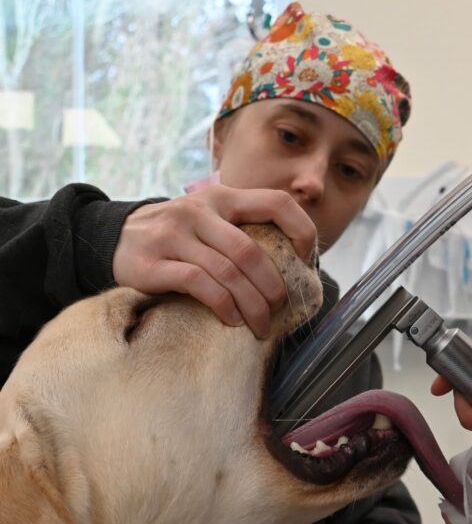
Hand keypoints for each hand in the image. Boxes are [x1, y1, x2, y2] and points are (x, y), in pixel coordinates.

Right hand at [113, 186, 317, 337]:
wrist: (112, 238)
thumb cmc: (175, 237)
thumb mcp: (207, 220)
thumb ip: (240, 230)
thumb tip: (291, 267)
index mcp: (221, 198)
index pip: (275, 203)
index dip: (301, 229)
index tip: (307, 259)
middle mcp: (198, 211)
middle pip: (250, 252)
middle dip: (272, 287)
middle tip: (278, 309)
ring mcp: (173, 235)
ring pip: (227, 272)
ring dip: (251, 305)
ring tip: (260, 325)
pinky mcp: (153, 263)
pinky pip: (199, 285)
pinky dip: (223, 306)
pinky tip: (231, 320)